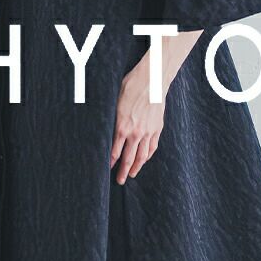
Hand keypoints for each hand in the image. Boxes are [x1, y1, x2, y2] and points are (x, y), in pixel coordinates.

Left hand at [110, 56, 166, 184]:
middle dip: (123, 171)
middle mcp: (136, 132)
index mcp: (122, 126)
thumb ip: (110, 116)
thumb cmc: (131, 85)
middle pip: (128, 158)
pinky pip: (153, 146)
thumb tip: (103, 124)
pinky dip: (148, 155)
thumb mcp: (114, 100)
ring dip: (136, 167)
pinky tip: (145, 159)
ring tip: (132, 174)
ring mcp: (148, 131)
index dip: (110, 162)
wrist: (152, 79)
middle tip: (119, 180)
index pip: (114, 151)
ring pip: (142, 155)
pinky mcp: (158, 128)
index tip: (107, 169)